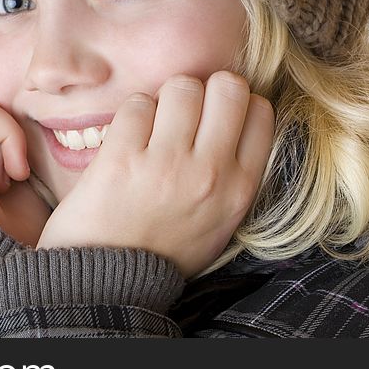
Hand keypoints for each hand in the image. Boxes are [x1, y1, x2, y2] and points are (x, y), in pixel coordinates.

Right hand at [0, 75, 51, 246]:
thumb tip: (24, 81)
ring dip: (6, 133)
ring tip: (10, 179)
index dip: (6, 114)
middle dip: (3, 119)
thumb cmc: (21, 228)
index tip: (23, 163)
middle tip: (16, 170)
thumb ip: (7, 125)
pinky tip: (10, 177)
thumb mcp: (19, 166)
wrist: (11, 271)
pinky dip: (5, 136)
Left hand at [35, 71, 274, 277]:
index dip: (236, 103)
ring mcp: (166, 164)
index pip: (261, 110)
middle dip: (205, 90)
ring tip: (152, 127)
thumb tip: (236, 116)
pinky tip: (126, 140)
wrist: (108, 282)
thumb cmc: (163, 249)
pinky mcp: (122, 159)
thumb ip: (232, 172)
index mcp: (239, 188)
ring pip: (181, 86)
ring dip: (164, 99)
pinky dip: (131, 115)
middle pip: (227, 85)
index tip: (214, 116)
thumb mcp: (219, 220)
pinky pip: (137, 103)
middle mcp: (210, 172)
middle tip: (183, 114)